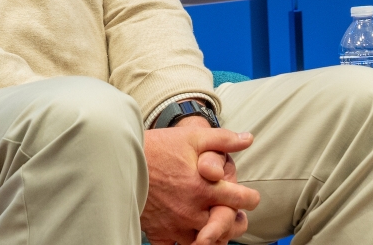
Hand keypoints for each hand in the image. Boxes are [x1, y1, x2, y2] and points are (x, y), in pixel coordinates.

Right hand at [141, 122, 258, 244]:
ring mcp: (176, 225)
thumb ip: (223, 140)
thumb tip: (248, 139)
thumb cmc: (158, 147)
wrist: (121, 159)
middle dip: (236, 222)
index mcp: (205, 188)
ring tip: (212, 224)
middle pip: (228, 227)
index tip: (250, 198)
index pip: (241, 199)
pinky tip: (186, 236)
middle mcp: (194, 211)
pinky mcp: (159, 233)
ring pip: (206, 243)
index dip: (251, 198)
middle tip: (235, 216)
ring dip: (213, 235)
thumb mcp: (192, 137)